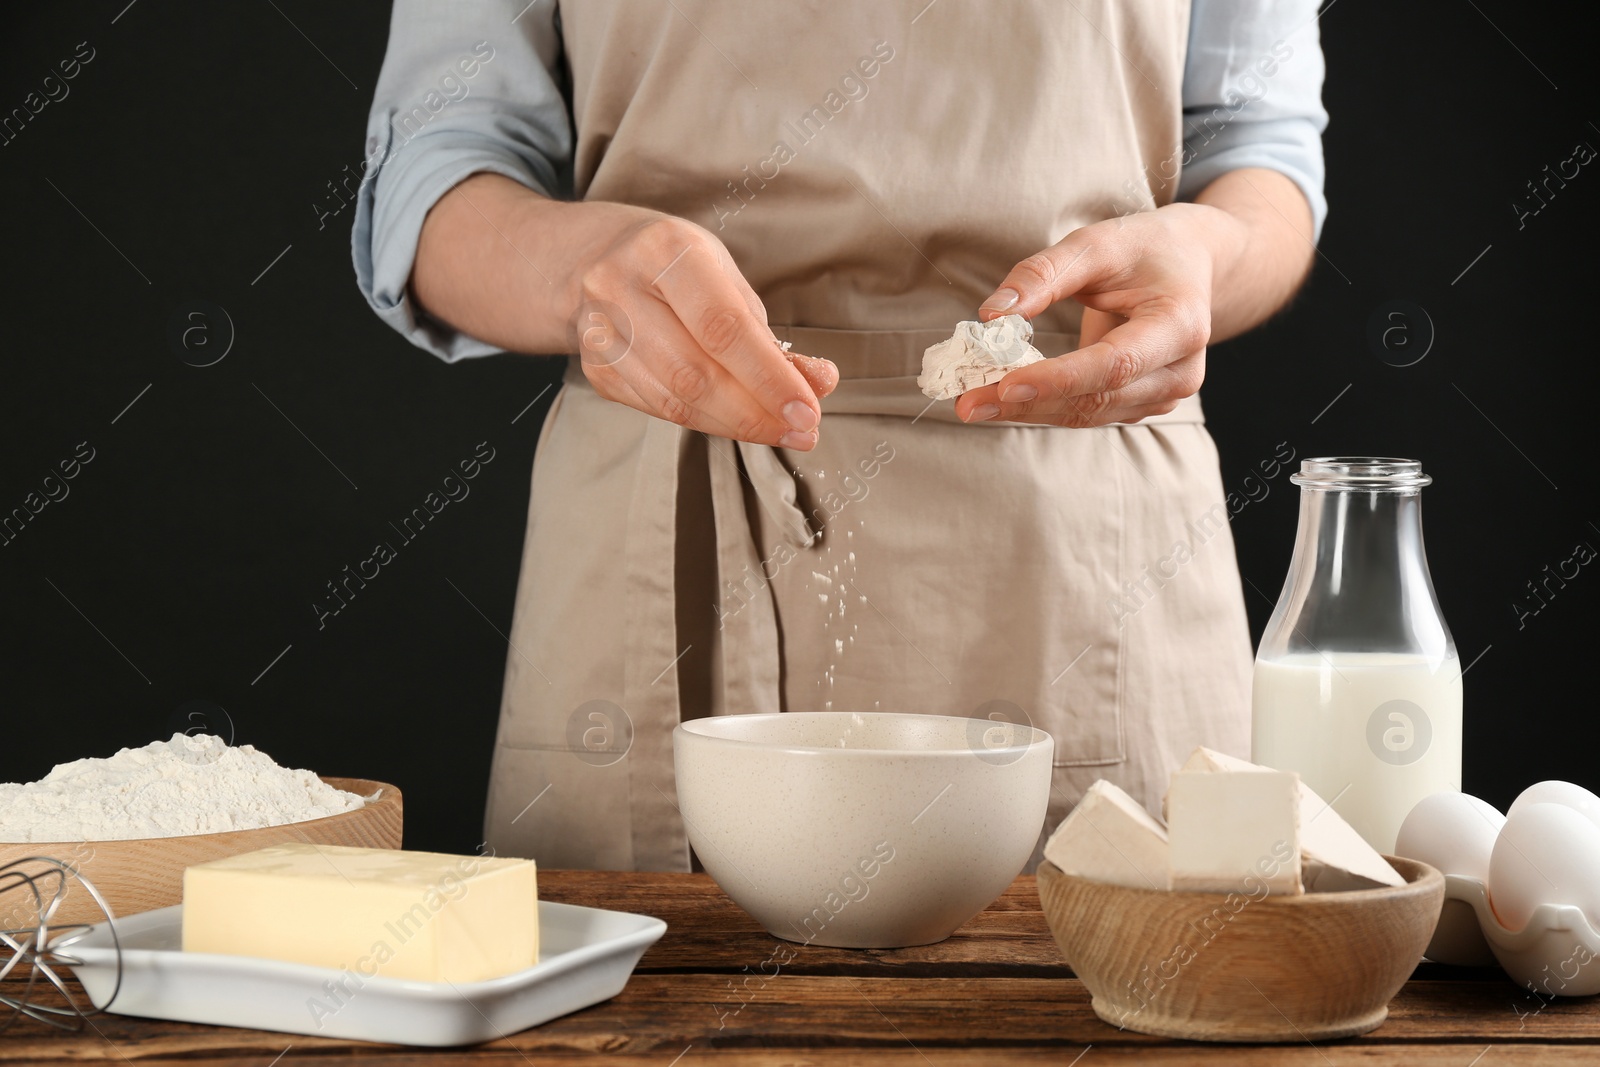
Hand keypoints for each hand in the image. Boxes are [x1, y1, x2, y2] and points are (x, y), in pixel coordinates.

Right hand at [575, 210, 837, 449]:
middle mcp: (621, 288)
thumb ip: (768, 335)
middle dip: (757, 413)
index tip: (807, 410)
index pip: (722, 327)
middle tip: (802, 430)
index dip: (768, 377)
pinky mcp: (597, 370)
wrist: (594, 259)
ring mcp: (600, 333)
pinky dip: (706, 422)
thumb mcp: (726, 279)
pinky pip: (659, 410)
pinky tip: (736, 421)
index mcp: (665, 250)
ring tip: (780, 431)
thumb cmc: (675, 266)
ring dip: (736, 425)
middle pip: (695, 374)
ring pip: (675, 401)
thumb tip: (818, 383)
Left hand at [954, 204, 1244, 427]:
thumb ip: (1043, 274)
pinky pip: (1089, 413)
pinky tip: (1005, 398)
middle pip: (1096, 398)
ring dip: (1029, 410)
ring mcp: (1166, 393)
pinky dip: (1045, 406)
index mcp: (1180, 324)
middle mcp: (1181, 369)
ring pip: (1089, 414)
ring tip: (974, 402)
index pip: (1113, 364)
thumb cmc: (1142, 249)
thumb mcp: (1095, 243)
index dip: (1058, 379)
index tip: (1005, 385)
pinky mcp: (1144, 403)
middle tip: (967, 403)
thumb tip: (991, 315)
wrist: (1189, 264)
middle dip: (1028, 402)